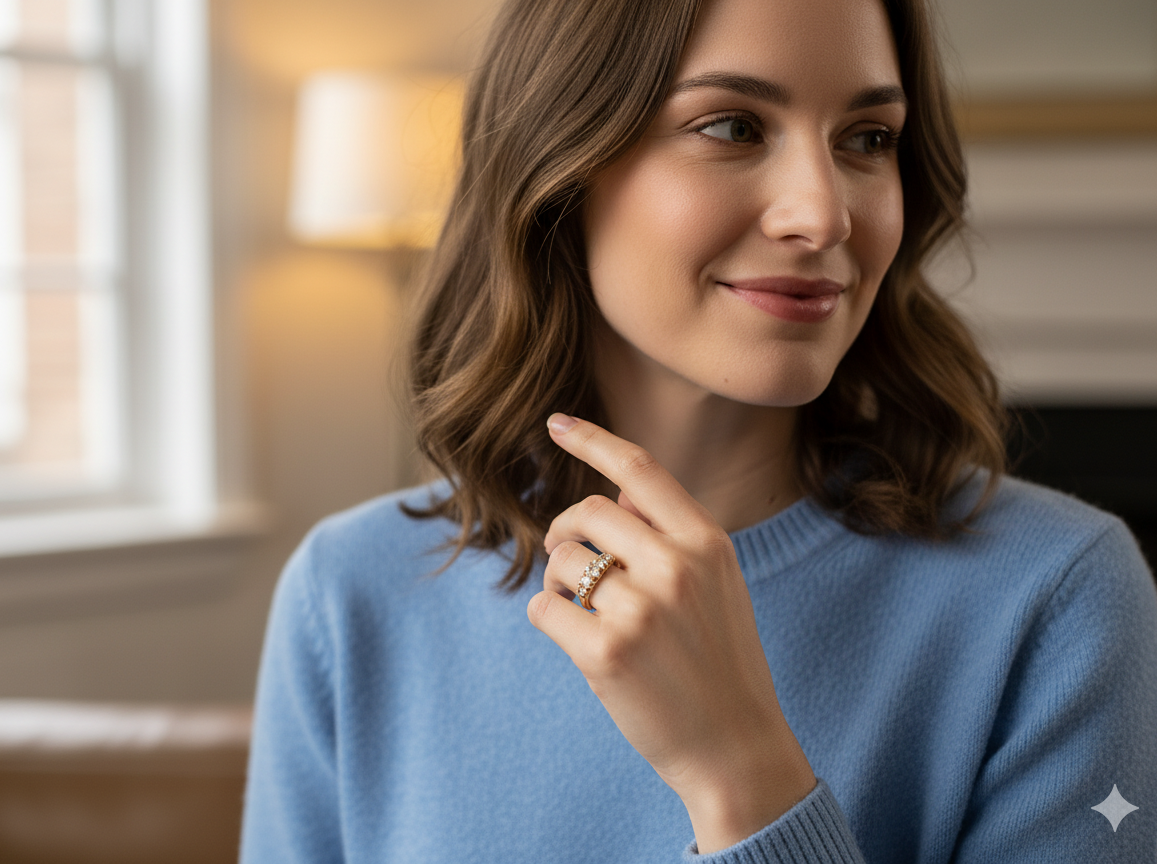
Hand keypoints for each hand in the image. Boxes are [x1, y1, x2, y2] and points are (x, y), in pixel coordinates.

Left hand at [527, 414, 815, 852]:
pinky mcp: (606, 652)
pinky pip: (545, 608)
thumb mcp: (718, 587)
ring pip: (561, 562)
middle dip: (564, 531)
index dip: (593, 439)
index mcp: (708, 543)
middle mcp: (677, 566)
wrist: (736, 749)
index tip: (557, 422)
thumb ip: (672, 538)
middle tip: (566, 557)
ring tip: (586, 613)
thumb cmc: (721, 663)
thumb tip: (616, 500)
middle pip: (589, 514)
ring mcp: (641, 609)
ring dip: (560, 583)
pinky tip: (578, 641)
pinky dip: (550, 619)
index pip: (641, 471)